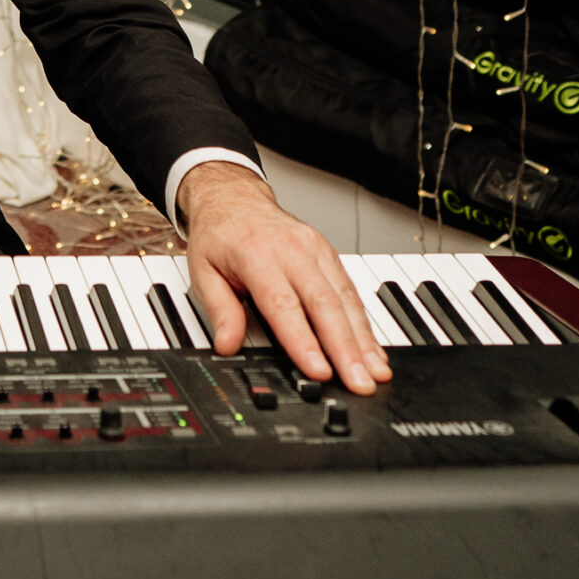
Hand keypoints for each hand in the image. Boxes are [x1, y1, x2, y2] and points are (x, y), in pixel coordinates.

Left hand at [179, 161, 390, 395]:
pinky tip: (373, 350)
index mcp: (256, 254)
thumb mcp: (203, 270)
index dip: (303, 340)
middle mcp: (292, 249)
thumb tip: (227, 345)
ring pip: (345, 298)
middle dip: (345, 348)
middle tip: (358, 382)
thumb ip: (219, 309)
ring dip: (362, 339)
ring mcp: (315, 249)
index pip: (283, 304)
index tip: (319, 370)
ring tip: (375, 372)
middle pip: (324, 304)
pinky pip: (350, 291)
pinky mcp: (328, 253)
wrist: (233, 196)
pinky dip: (364, 324)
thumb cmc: (220, 234)